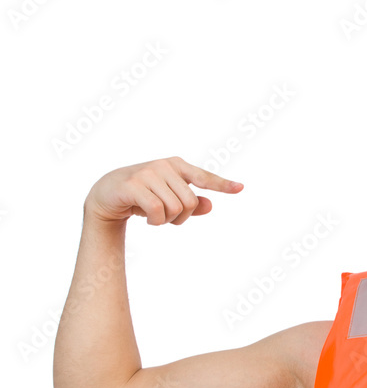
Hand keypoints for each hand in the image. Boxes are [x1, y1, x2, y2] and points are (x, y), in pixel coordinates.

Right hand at [83, 156, 242, 225]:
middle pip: (190, 202)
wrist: (106, 194)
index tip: (240, 188)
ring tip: (154, 216)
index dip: (222, 184)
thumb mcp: (168, 199)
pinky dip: (156, 222)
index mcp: (177, 165)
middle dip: (181, 217)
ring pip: (176, 208)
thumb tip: (210, 205)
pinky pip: (158, 211)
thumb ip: (191, 203)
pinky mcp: (134, 184)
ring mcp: (148, 173)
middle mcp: (164, 165)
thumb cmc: (143, 196)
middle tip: (165, 217)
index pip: (204, 177)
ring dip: (167, 221)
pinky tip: (146, 218)